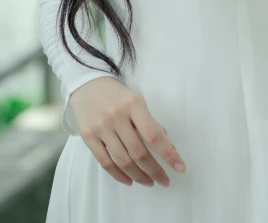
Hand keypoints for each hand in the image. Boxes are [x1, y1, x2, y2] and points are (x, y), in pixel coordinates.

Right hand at [69, 76, 185, 187]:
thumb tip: (168, 146)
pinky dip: (119, 175)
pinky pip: (105, 163)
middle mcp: (117, 117)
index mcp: (133, 105)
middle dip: (155, 170)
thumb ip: (151, 123)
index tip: (180, 167)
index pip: (153, 135)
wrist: (87, 85)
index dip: (168, 154)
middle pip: (138, 152)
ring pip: (123, 161)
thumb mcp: (137, 101)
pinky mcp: (88, 137)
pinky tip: (129, 181)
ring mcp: (101, 128)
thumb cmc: (118, 95)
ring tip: (149, 182)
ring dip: (139, 176)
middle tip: (165, 181)